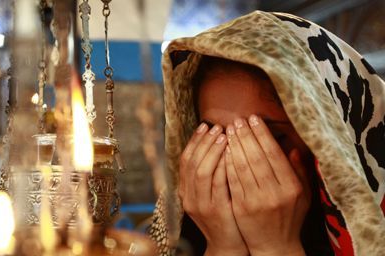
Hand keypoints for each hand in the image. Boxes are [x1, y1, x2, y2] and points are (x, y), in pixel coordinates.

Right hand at [179, 123, 247, 255]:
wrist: (227, 245)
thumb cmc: (224, 215)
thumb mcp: (211, 194)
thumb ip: (211, 173)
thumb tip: (217, 143)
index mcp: (185, 190)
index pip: (185, 159)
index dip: (194, 141)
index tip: (205, 126)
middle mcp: (188, 196)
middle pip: (191, 162)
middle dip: (204, 142)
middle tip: (216, 127)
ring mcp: (200, 204)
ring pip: (201, 171)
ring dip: (212, 151)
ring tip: (224, 136)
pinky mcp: (215, 210)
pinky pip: (217, 184)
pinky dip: (222, 167)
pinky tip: (232, 155)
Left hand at [225, 115, 310, 255]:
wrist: (275, 246)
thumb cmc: (289, 217)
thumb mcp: (303, 196)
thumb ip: (299, 171)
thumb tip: (292, 148)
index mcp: (292, 187)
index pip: (274, 154)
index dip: (262, 134)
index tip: (254, 119)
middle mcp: (275, 193)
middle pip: (257, 158)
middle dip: (246, 136)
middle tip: (237, 120)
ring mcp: (257, 201)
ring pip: (242, 167)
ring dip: (234, 146)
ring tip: (228, 130)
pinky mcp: (241, 207)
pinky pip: (232, 181)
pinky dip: (227, 163)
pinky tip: (223, 150)